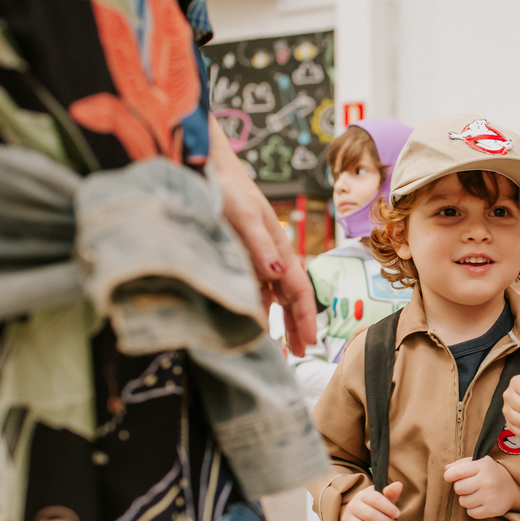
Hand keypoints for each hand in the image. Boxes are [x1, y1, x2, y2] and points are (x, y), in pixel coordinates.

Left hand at [209, 116, 316, 355]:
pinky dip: (258, 304)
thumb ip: (261, 246)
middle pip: (290, 296)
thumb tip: (278, 275)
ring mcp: (256, 256)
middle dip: (298, 324)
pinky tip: (253, 315)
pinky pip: (254, 286)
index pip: (299, 290)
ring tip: (281, 343)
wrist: (209, 168)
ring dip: (279, 318)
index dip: (305, 318)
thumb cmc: (229, 189)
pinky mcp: (240, 254)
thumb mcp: (246, 218)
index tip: (310, 343)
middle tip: (302, 352)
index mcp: (279, 249)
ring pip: (273, 294)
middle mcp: (271, 256)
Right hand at [339, 482, 401, 520]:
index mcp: (362, 495)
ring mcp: (346, 520)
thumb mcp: (382, 498)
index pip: (376, 499)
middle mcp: (352, 506)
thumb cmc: (373, 506)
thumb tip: (399, 485)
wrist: (356, 514)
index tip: (397, 514)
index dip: (389, 508)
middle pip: (370, 515)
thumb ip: (391, 493)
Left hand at [443, 456, 519, 517]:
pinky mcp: (492, 510)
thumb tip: (446, 470)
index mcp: (483, 466)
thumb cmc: (491, 473)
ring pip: (463, 502)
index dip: (449, 476)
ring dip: (466, 499)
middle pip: (458, 488)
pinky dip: (473, 509)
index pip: (458, 472)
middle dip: (460, 488)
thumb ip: (461, 464)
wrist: (514, 488)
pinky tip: (480, 502)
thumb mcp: (479, 463)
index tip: (449, 477)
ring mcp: (490, 496)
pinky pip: (471, 513)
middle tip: (469, 486)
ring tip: (476, 494)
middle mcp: (487, 480)